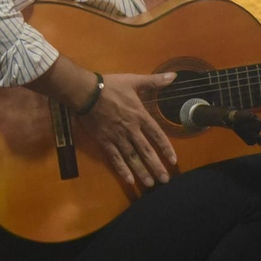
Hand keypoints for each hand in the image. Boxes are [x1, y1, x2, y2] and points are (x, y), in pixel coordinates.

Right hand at [76, 72, 178, 188]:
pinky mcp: (104, 141)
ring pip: (132, 158)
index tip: (173, 160)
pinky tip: (129, 180)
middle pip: (146, 151)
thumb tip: (174, 76)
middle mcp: (131, 129)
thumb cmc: (110, 86)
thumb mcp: (134, 81)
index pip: (157, 135)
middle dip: (156, 166)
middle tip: (165, 180)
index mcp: (139, 115)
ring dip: (142, 172)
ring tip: (150, 184)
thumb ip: (154, 81)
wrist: (85, 92)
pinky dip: (122, 170)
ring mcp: (117, 137)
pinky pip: (114, 158)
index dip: (166, 148)